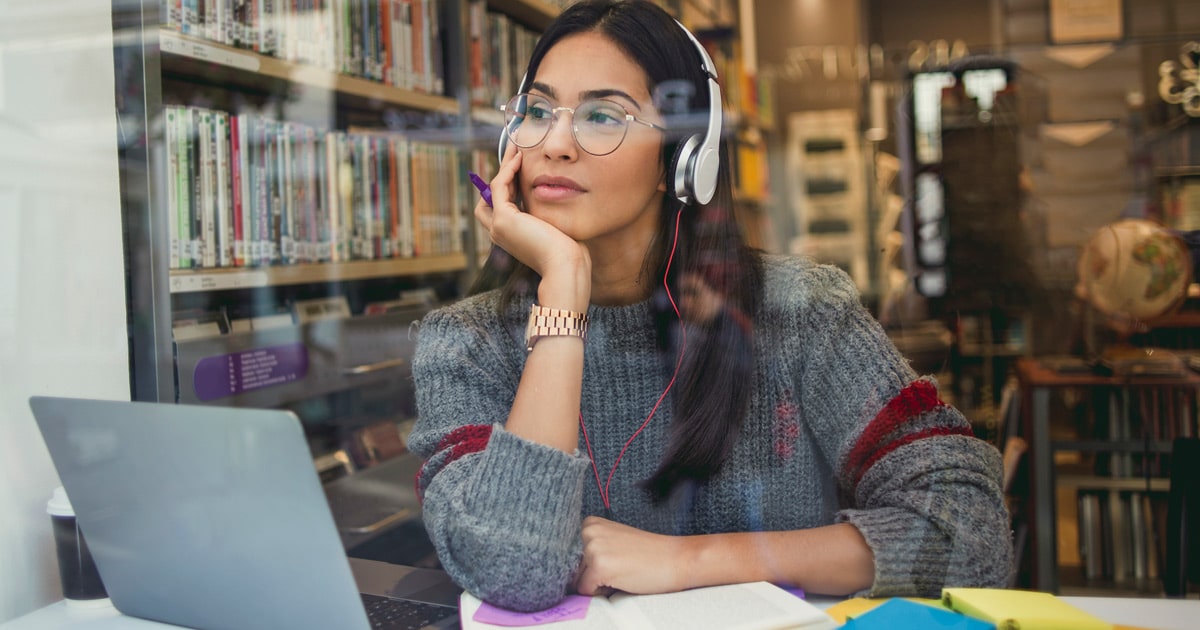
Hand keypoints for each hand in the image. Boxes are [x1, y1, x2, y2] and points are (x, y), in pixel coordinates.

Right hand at [475, 149, 589, 309]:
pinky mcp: (504, 219)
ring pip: (493, 189)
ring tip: (517, 148)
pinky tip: (519, 158)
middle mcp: (500, 234)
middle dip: (501, 175)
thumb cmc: (568, 253)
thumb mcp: (555, 230)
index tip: (522, 166)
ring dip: (504, 167)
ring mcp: (498, 228)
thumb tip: (558, 197)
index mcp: (511, 238)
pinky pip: (499, 186)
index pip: (501, 208)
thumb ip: (549, 216)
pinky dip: (507, 170)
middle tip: (515, 153)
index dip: (509, 186)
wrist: (565, 266)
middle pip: (489, 198)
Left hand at [575, 516, 689, 595]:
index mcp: (590, 523)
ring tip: (621, 571)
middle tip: (620, 565)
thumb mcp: (613, 541)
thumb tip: (569, 571)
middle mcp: (588, 532)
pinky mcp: (599, 566)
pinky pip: (586, 590)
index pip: (570, 554)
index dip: (588, 564)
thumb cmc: (647, 553)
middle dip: (591, 574)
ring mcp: (592, 548)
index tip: (610, 559)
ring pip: (578, 580)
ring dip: (596, 583)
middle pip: (573, 568)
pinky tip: (622, 578)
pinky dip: (601, 592)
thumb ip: (590, 549)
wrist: (675, 558)